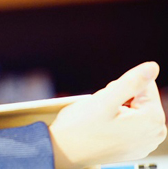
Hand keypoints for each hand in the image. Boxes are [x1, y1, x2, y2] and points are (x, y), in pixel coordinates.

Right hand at [49, 61, 166, 168]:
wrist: (64, 152)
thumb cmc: (81, 128)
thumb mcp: (105, 100)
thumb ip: (131, 82)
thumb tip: (153, 67)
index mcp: (153, 120)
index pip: (145, 85)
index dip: (121, 87)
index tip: (107, 101)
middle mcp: (155, 134)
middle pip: (141, 98)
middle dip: (120, 98)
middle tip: (102, 111)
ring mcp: (145, 143)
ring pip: (134, 109)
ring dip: (117, 109)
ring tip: (101, 120)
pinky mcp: (135, 147)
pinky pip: (130, 123)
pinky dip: (116, 120)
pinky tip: (103, 128)